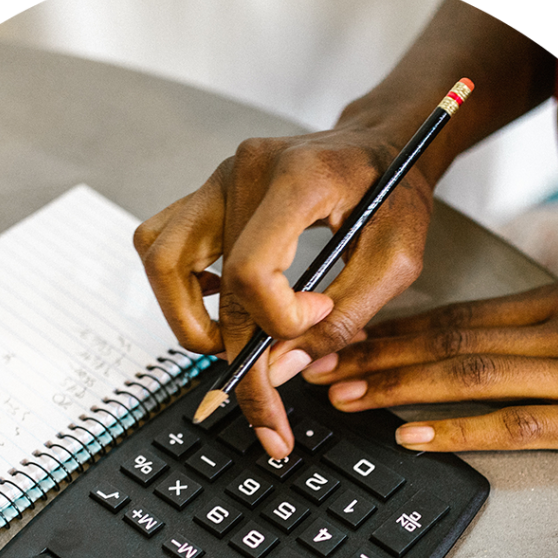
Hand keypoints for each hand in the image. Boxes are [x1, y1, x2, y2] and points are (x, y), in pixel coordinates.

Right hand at [133, 125, 434, 457]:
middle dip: (237, 361)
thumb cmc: (394, 193)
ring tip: (232, 349)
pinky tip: (220, 304)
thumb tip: (280, 372)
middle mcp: (244, 171)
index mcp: (297, 180)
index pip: (251, 270)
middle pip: (210, 284)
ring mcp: (217, 179)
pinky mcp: (206, 193)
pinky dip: (179, 288)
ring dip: (188, 320)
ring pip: (161, 261)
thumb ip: (343, 319)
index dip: (277, 319)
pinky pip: (161, 245)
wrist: (383, 144)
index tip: (315, 318)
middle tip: (267, 413)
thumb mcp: (396, 261)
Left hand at [302, 281, 557, 456]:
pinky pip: (518, 425)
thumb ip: (533, 328)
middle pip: (449, 342)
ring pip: (472, 376)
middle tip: (320, 368)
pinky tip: (414, 434)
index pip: (455, 314)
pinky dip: (459, 429)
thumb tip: (461, 343)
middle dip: (376, 356)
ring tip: (348, 397)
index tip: (344, 342)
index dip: (391, 331)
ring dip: (400, 388)